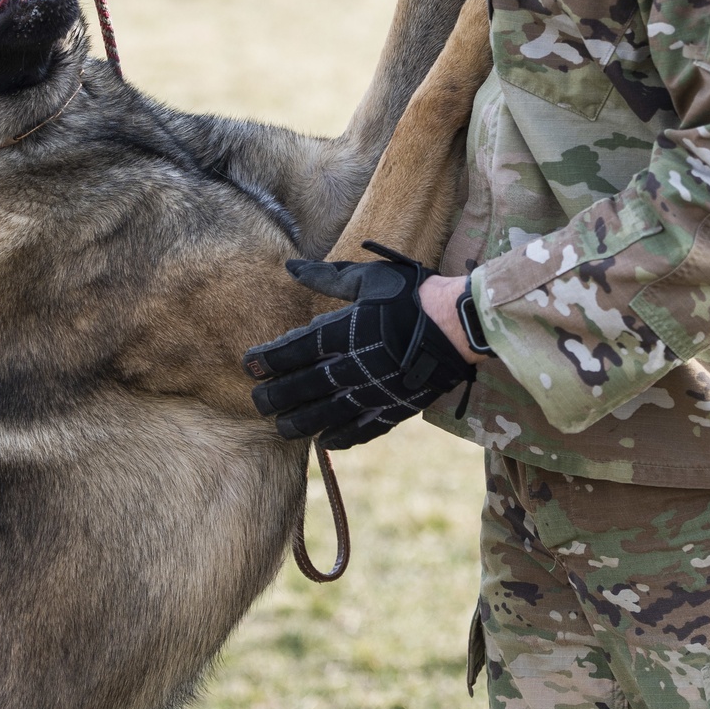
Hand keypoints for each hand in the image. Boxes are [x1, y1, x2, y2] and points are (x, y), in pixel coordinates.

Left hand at [242, 241, 475, 449]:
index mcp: (343, 332)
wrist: (459, 323)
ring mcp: (372, 392)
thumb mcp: (366, 278)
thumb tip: (290, 266)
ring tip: (282, 428)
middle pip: (300, 388)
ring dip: (298, 423)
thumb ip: (326, 277)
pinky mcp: (393, 409)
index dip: (267, 359)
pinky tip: (325, 442)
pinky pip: (360, 431)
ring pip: (324, 416)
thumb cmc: (411, 295)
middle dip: (273, 396)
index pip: (292, 351)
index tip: (250, 364)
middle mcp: (352, 366)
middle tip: (256, 401)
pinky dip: (340, 438)